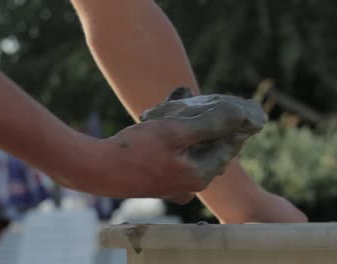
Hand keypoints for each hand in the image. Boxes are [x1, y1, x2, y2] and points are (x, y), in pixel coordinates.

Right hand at [56, 118, 235, 203]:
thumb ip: (209, 124)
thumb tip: (238, 116)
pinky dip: (175, 133)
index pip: (228, 145)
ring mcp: (173, 183)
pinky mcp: (158, 178)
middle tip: (209, 100)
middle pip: (209, 146)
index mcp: (200, 174)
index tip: (238, 104)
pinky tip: (165, 113)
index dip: (234, 123)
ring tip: (184, 99)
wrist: (97, 170)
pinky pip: (175, 151)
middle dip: (210, 121)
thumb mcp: (175, 132)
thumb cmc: (136, 152)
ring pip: (191, 147)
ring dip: (190, 123)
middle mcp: (190, 183)